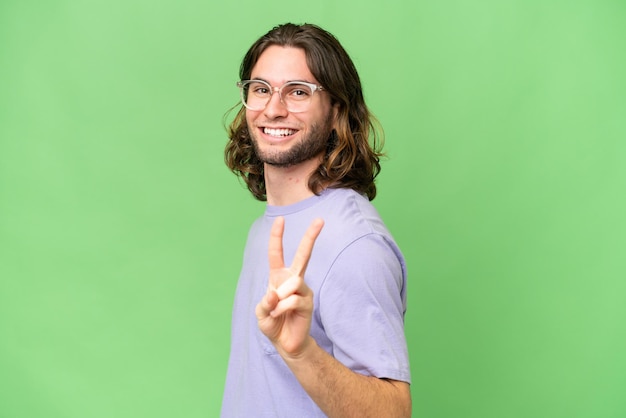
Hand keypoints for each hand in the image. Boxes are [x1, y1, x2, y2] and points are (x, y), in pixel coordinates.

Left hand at [255, 216, 323, 357]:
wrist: (286, 344)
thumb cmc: (274, 324)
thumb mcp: (261, 313)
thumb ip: (265, 302)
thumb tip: (275, 294)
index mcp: (279, 277)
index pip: (277, 254)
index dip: (277, 237)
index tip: (280, 219)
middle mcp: (293, 280)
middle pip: (303, 255)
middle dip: (311, 237)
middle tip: (321, 220)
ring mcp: (303, 290)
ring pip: (292, 282)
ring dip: (279, 298)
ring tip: (276, 311)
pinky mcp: (308, 302)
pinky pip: (293, 300)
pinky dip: (281, 309)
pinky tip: (280, 316)